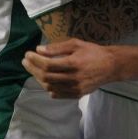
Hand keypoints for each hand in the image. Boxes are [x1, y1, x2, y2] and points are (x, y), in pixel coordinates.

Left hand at [22, 39, 137, 98]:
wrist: (111, 66)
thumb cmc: (93, 52)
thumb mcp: (76, 44)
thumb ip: (57, 48)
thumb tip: (39, 50)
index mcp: (73, 63)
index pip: (47, 64)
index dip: (35, 60)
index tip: (27, 54)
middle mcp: (73, 78)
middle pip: (46, 77)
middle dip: (33, 69)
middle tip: (26, 61)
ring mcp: (75, 88)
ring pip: (50, 87)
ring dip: (39, 78)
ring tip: (34, 70)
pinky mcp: (77, 94)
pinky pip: (58, 94)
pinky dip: (49, 88)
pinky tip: (45, 81)